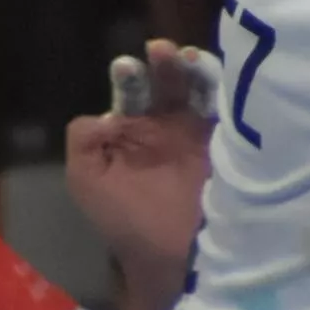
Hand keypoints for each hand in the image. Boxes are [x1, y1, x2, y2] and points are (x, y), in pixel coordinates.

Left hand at [61, 40, 213, 283]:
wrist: (171, 258)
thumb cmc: (126, 221)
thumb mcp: (87, 181)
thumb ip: (83, 141)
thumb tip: (106, 113)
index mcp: (132, 128)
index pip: (131, 91)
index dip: (128, 76)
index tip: (126, 68)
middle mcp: (165, 122)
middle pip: (164, 81)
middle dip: (161, 64)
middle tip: (160, 51)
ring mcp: (198, 130)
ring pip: (195, 87)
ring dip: (190, 68)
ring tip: (184, 57)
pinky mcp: (226, 141)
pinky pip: (223, 107)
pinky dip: (218, 88)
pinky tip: (211, 76)